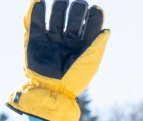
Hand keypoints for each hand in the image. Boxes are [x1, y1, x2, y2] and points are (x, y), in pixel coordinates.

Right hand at [9, 0, 109, 120]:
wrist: (50, 90)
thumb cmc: (74, 79)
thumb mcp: (90, 63)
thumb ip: (98, 45)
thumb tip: (107, 30)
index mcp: (83, 45)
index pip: (91, 24)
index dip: (94, 14)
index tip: (95, 9)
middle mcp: (68, 40)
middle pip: (74, 16)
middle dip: (77, 9)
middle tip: (78, 5)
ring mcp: (52, 39)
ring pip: (57, 15)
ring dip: (60, 6)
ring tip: (62, 2)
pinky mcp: (35, 39)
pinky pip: (35, 21)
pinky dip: (36, 10)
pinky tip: (39, 1)